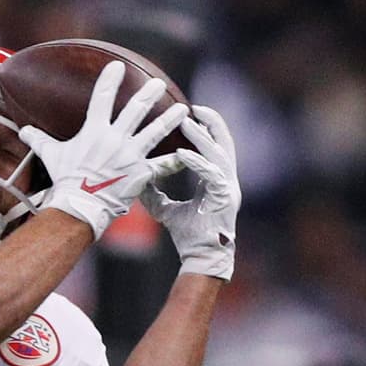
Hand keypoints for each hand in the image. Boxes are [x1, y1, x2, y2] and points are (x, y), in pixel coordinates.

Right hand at [19, 61, 188, 239]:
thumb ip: (39, 140)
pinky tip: (187, 153)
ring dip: (170, 119)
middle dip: (148, 93)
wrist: (80, 207)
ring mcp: (130, 155)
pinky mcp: (140, 172)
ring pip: (155, 131)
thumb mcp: (51, 156)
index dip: (110, 80)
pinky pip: (161, 165)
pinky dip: (175, 160)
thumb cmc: (65, 180)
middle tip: (158, 82)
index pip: (101, 98)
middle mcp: (115, 139)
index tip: (118, 66)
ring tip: (182, 109)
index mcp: (94, 132)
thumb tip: (23, 131)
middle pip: (136, 110)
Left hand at [140, 105, 239, 280]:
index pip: (215, 147)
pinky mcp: (224, 198)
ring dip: (203, 137)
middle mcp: (226, 180)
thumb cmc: (188, 235)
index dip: (206, 130)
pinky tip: (181, 154)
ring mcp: (228, 188)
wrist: (201, 258)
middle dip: (212, 123)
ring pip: (220, 154)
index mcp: (216, 180)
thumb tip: (136, 181)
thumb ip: (155, 194)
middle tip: (195, 107)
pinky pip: (212, 174)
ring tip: (188, 122)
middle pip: (224, 143)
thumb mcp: (166, 210)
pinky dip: (197, 162)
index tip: (190, 114)